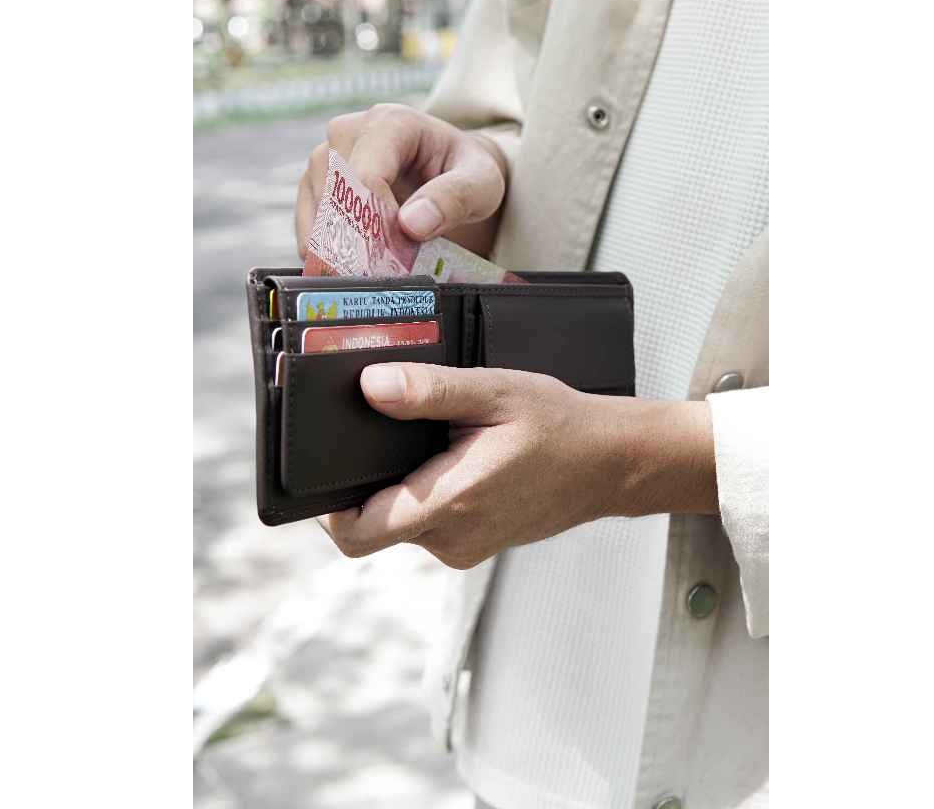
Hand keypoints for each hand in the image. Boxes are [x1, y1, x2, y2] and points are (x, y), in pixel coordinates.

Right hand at [296, 103, 508, 258]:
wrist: (453, 171)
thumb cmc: (467, 172)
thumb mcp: (481, 183)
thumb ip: (455, 198)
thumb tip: (411, 225)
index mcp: (390, 122)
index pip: (365, 175)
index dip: (374, 223)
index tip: (394, 258)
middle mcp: (348, 132)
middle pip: (335, 194)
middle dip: (357, 240)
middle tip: (384, 275)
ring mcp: (325, 157)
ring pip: (316, 212)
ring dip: (340, 249)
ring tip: (374, 272)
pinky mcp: (314, 185)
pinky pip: (308, 225)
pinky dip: (328, 252)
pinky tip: (354, 267)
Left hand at [320, 363, 717, 568]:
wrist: (611, 463)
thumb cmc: (560, 424)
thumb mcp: (495, 391)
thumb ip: (430, 390)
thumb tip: (370, 386)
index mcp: (452, 502)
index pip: (356, 533)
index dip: (326, 506)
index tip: (322, 466)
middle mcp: (453, 537)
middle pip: (373, 525)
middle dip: (363, 484)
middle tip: (373, 432)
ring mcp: (464, 546)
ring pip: (401, 523)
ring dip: (397, 486)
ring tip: (421, 437)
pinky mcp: (474, 543)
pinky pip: (428, 524)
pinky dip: (423, 493)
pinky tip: (447, 454)